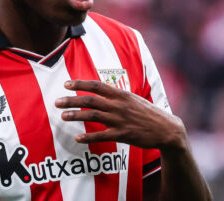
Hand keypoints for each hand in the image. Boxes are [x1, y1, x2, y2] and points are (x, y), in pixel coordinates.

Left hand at [55, 79, 187, 151]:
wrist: (167, 129)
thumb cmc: (148, 113)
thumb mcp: (133, 99)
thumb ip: (117, 96)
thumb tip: (101, 91)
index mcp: (121, 94)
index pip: (97, 85)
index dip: (80, 84)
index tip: (66, 84)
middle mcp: (119, 105)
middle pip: (91, 100)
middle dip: (72, 100)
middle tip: (57, 102)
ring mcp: (121, 119)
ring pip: (93, 116)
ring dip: (76, 116)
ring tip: (63, 116)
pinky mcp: (123, 134)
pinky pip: (102, 135)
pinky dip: (89, 136)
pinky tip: (78, 138)